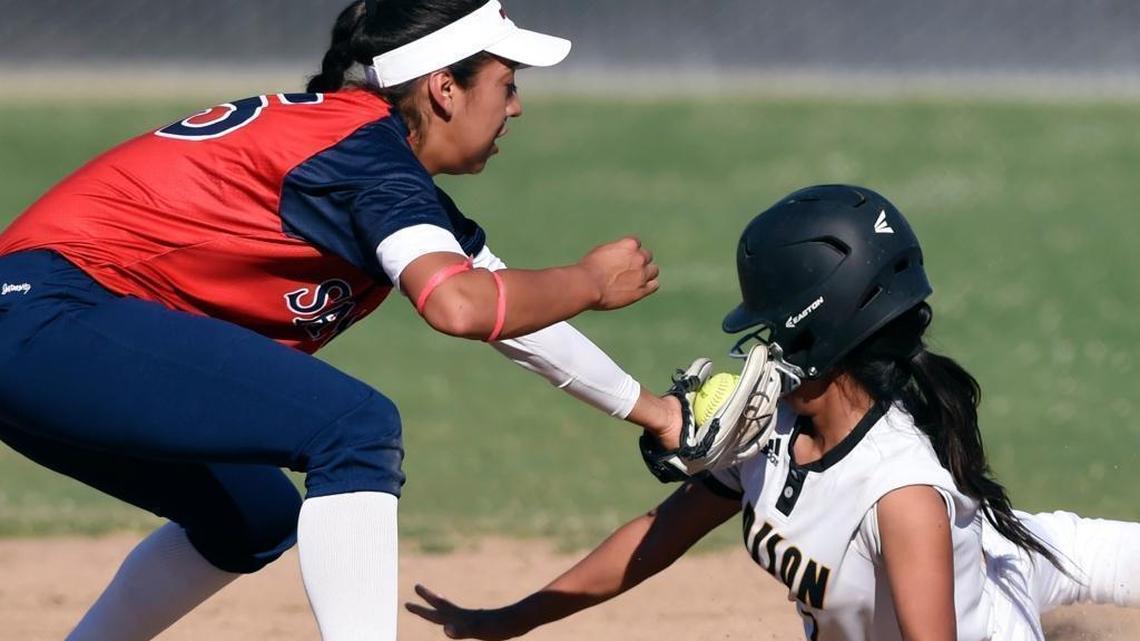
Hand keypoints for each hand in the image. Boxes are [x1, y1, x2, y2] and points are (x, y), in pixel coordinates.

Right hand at [406, 584, 524, 640]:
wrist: (520, 619)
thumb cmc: (500, 627)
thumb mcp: (478, 630)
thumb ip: (460, 631)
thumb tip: (445, 629)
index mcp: (460, 617)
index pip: (436, 610)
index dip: (421, 607)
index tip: (406, 601)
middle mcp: (465, 616)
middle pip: (441, 606)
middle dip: (427, 600)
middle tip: (416, 585)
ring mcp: (474, 618)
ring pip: (453, 610)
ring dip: (441, 605)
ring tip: (437, 599)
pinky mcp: (483, 622)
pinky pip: (465, 619)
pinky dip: (458, 617)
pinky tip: (460, 620)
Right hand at [576, 236, 659, 309]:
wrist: (588, 286)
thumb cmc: (589, 268)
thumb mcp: (602, 251)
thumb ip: (615, 251)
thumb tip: (618, 255)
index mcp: (630, 244)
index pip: (637, 243)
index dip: (630, 251)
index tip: (624, 256)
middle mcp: (639, 258)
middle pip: (647, 256)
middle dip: (639, 261)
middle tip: (629, 269)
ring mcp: (642, 274)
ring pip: (654, 271)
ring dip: (646, 273)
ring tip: (636, 279)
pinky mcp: (642, 290)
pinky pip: (654, 285)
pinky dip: (649, 285)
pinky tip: (641, 287)